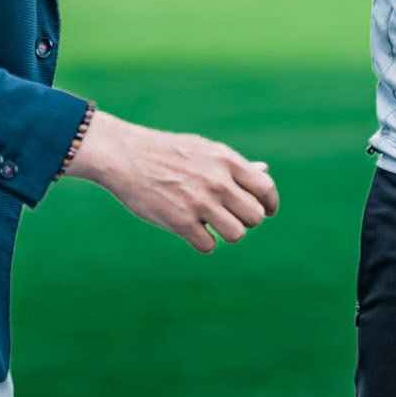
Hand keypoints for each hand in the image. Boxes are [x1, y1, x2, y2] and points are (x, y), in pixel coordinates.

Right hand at [66, 109, 278, 254]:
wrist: (125, 155)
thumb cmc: (167, 152)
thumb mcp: (205, 151)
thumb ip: (235, 166)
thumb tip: (264, 170)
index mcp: (227, 161)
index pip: (266, 189)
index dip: (269, 204)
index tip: (267, 211)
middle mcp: (218, 181)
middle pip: (255, 217)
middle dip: (245, 220)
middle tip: (228, 215)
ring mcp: (200, 202)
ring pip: (237, 234)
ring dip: (226, 233)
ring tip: (211, 225)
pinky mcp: (180, 221)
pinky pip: (209, 245)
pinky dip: (203, 242)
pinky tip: (192, 230)